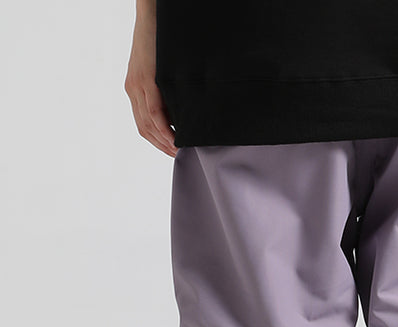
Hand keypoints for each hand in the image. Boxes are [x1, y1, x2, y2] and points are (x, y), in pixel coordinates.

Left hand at [124, 1, 177, 156]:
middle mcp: (133, 90)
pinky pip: (152, 113)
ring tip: (178, 151)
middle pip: (144, 129)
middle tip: (177, 156)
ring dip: (163, 142)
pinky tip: (173, 138)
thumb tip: (181, 109)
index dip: (157, 141)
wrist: (152, 15)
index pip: (144, 124)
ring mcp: (136, 86)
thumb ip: (166, 90)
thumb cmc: (161, 41)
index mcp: (136, 89)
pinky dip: (162, 129)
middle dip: (161, 146)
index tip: (172, 150)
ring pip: (147, 124)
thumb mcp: (161, 71)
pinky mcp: (143, 80)